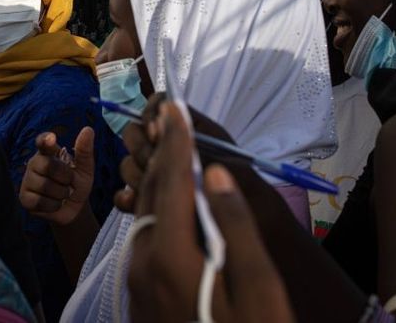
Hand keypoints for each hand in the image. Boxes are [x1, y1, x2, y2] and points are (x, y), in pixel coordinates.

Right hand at [19, 127, 94, 224]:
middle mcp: (34, 163)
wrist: (75, 208)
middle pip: (48, 165)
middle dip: (65, 177)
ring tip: (62, 194)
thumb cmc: (77, 184)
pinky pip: (40, 202)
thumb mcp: (85, 168)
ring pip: (45, 186)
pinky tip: (54, 204)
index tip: (51, 138)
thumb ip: (85, 151)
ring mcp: (27, 181)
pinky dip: (53, 205)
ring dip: (61, 194)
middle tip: (68, 182)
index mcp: (48, 152)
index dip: (45, 139)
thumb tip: (88, 129)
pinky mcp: (25, 198)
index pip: (43, 142)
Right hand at [115, 95, 237, 212]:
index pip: (160, 105)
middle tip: (153, 163)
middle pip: (136, 132)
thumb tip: (160, 126)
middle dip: (140, 147)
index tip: (155, 132)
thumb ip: (191, 139)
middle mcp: (172, 148)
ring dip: (136, 175)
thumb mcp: (222, 156)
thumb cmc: (244, 188)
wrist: (255, 227)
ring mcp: (160, 175)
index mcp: (191, 129)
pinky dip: (127, 199)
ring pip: (129, 164)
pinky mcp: (152, 202)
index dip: (151, 114)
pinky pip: (126, 195)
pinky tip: (134, 205)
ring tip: (152, 191)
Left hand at [128, 106, 293, 322]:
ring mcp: (138, 277)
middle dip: (160, 148)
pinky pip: (144, 232)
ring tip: (166, 142)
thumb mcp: (257, 289)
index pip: (173, 181)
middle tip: (165, 111)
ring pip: (144, 210)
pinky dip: (155, 203)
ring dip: (156, 174)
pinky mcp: (139, 290)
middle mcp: (145, 260)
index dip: (176, 140)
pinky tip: (167, 196)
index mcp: (172, 254)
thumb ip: (235, 227)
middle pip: (152, 191)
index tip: (176, 104)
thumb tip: (214, 173)